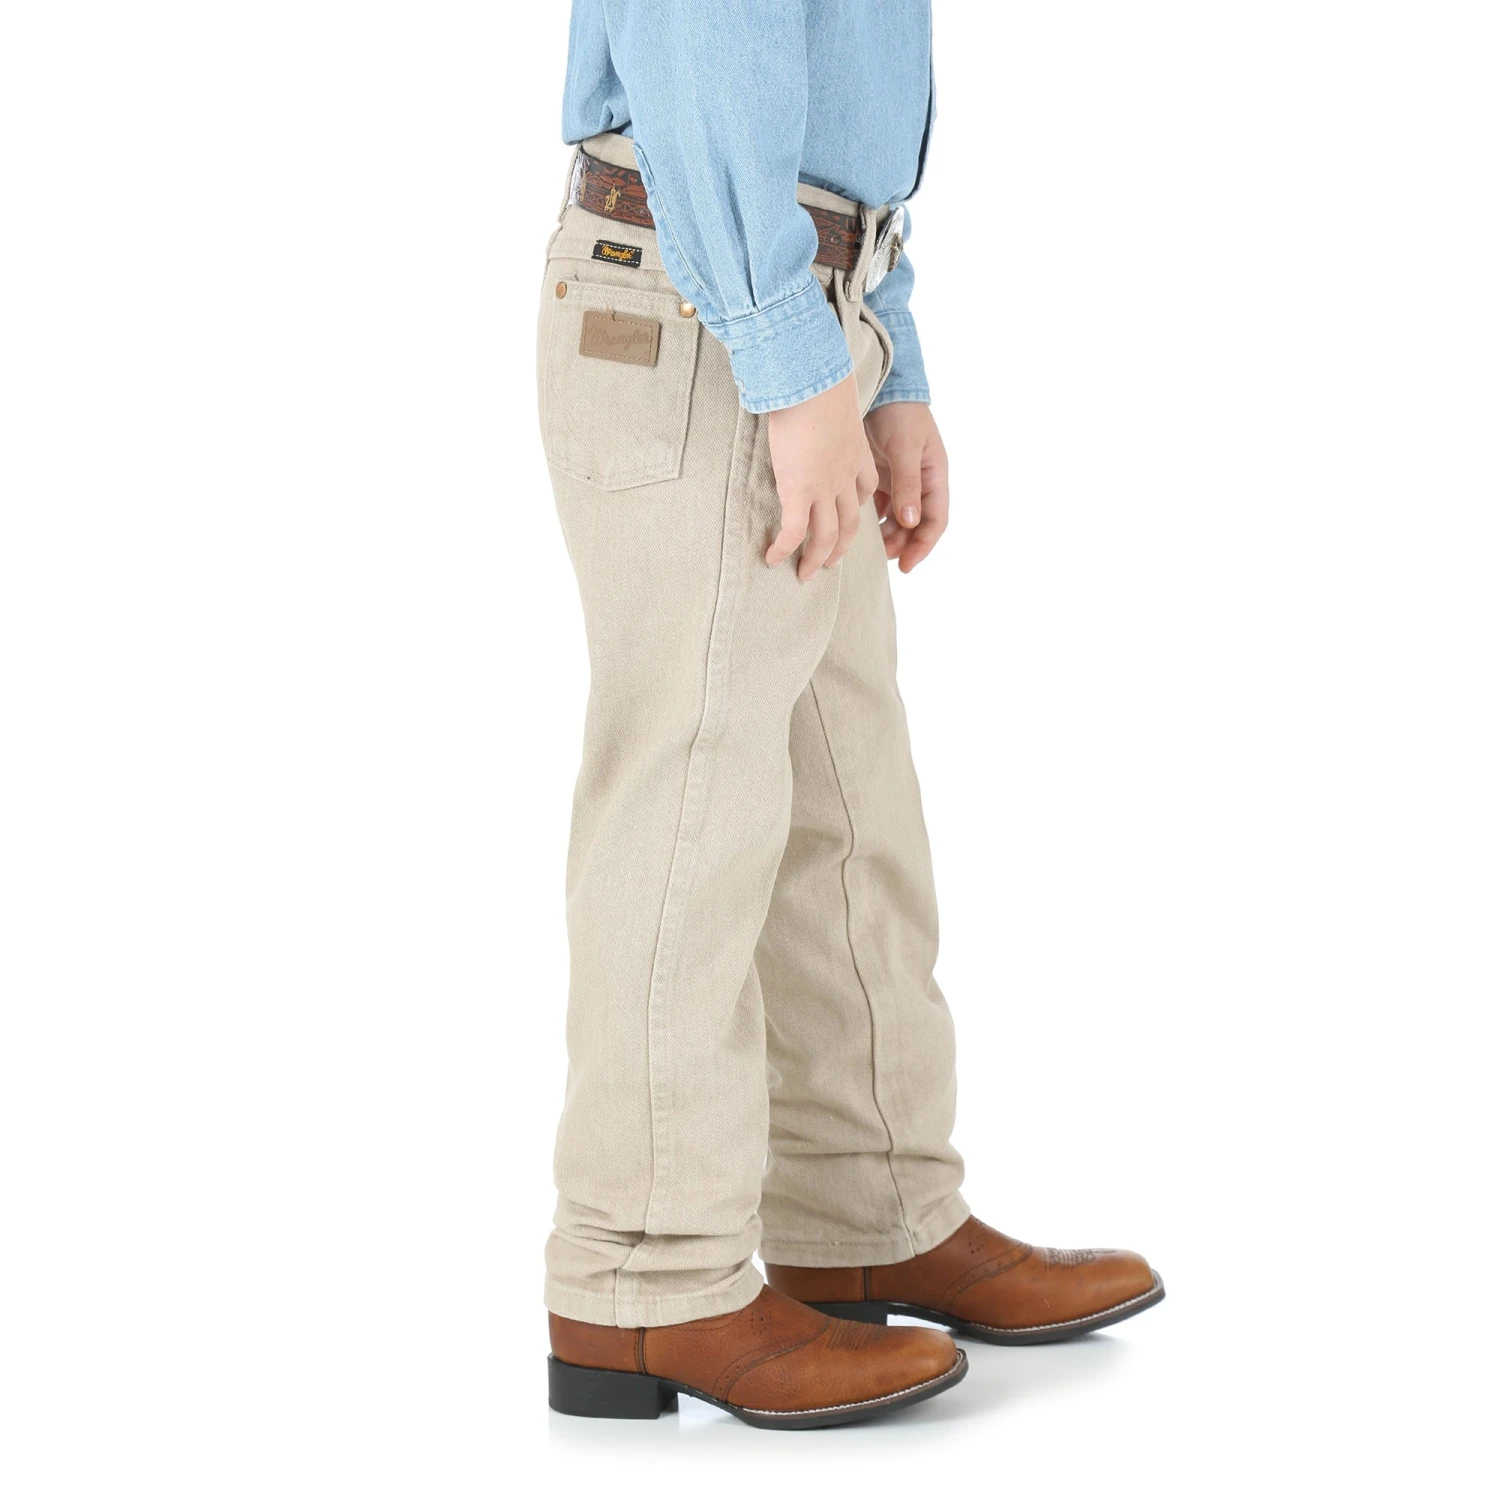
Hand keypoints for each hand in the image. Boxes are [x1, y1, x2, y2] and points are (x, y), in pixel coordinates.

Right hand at [766, 373, 877, 579]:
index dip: (853, 510)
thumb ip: (823, 415)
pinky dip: (784, 549)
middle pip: (849, 525)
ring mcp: (823, 488)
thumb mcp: (831, 403)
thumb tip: (802, 403)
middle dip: (839, 549)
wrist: (812, 380)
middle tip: (827, 564)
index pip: (861, 493)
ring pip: (825, 536)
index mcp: (857, 457)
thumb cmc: (816, 382)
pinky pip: (793, 531)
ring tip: (804, 574)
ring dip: (815, 559)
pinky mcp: (799, 490)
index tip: (843, 519)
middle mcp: (844, 478)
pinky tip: (772, 559)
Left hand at [864, 402, 949, 571]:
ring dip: (884, 534)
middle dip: (901, 544)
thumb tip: (911, 521)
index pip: (935, 521)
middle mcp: (921, 483)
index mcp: (935, 477)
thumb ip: (907, 484)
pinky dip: (871, 518)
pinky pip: (879, 506)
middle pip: (915, 525)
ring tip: (866, 547)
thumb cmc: (900, 414)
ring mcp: (901, 480)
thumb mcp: (905, 448)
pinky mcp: (882, 477)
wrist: (881, 387)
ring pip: (896, 519)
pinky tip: (856, 526)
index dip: (923, 545)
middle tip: (879, 559)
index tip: (906, 565)